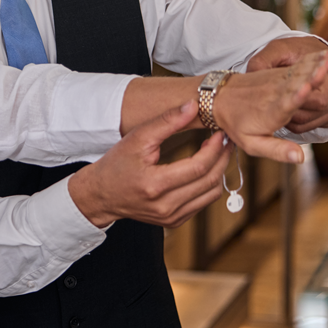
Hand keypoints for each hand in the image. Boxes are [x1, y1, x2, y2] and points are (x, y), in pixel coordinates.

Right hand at [69, 101, 231, 228]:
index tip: (219, 134)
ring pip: (211, 194)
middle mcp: (165, 206)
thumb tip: (193, 106)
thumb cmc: (116, 164)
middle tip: (225, 141)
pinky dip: (209, 185)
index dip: (214, 149)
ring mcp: (171, 217)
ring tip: (218, 153)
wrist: (101, 194)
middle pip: (210, 182)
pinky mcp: (174, 221)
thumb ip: (166, 121)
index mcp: (155, 185)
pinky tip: (206, 168)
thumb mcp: (137, 138)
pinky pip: (202, 203)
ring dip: (219, 172)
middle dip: (222, 158)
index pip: (198, 167)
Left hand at [213, 51, 327, 162]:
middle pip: (297, 85)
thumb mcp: (250, 143)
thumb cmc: (236, 123)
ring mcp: (277, 83)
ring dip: (315, 66)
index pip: (285, 104)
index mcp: (270, 112)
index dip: (297, 97)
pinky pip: (297, 67)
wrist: (220, 97)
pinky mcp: (279, 75)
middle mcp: (275, 95)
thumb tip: (301, 158)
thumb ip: (276, 150)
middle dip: (313, 77)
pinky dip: (310, 61)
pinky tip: (323, 56)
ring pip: (299, 73)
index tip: (306, 88)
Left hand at [247, 37, 327, 133]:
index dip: (293, 104)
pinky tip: (289, 113)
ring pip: (315, 122)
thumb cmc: (293, 50)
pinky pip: (317, 124)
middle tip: (272, 110)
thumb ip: (264, 60)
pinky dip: (302, 122)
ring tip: (279, 111)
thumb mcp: (276, 49)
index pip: (315, 100)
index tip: (275, 105)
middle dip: (292, 114)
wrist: (310, 51)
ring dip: (295, 120)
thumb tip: (252, 71)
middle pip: (315, 114)